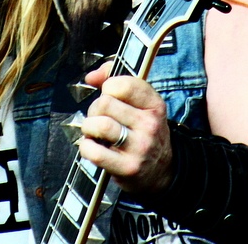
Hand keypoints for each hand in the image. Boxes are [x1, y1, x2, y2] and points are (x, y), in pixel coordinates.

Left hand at [78, 62, 173, 194]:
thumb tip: (91, 77)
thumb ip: (113, 78)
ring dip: (88, 127)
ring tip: (92, 131)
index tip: (108, 94)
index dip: (108, 86)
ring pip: (101, 125)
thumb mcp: (139, 102)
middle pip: (106, 103)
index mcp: (154, 104)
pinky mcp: (128, 168)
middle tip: (98, 116)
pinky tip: (91, 146)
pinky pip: (96, 153)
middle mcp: (150, 124)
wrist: (161, 170)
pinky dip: (86, 148)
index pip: (124, 84)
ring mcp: (140, 147)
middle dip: (94, 108)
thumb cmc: (142, 129)